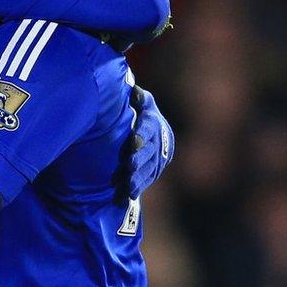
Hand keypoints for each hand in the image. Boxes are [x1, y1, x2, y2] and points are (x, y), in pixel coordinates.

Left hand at [121, 80, 172, 200]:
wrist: (151, 130)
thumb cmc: (138, 110)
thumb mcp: (139, 101)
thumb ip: (137, 98)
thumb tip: (134, 91)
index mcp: (152, 121)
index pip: (148, 128)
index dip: (142, 135)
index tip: (134, 141)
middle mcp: (159, 141)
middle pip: (150, 151)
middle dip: (140, 159)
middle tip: (130, 166)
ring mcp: (158, 158)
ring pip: (149, 169)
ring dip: (138, 178)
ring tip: (128, 187)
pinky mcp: (155, 171)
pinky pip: (146, 180)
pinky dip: (137, 187)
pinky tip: (127, 195)